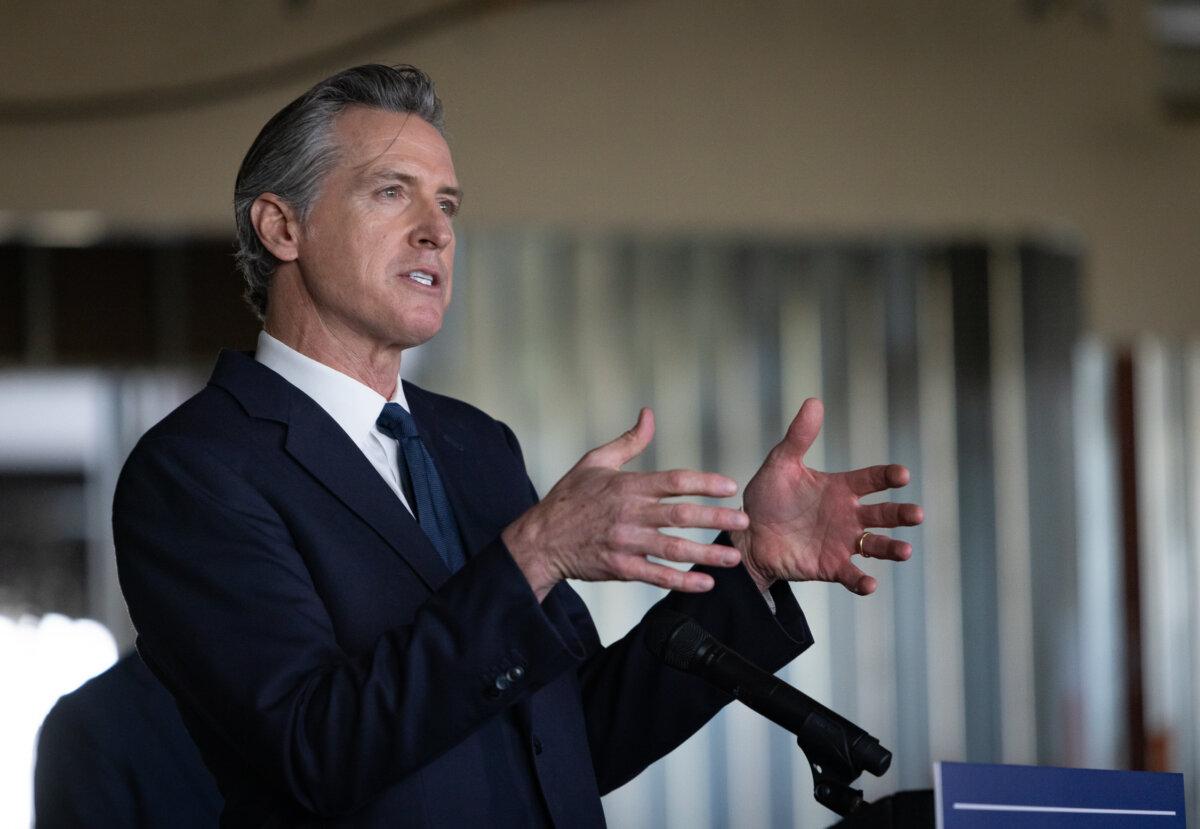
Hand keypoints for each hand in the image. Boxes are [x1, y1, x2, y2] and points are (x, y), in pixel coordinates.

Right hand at [502, 409, 749, 600]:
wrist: (540, 540)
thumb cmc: (568, 498)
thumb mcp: (595, 461)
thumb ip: (628, 441)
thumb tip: (648, 414)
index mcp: (627, 485)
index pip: (673, 480)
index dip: (704, 483)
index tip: (730, 487)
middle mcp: (629, 514)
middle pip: (680, 515)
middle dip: (716, 518)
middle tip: (744, 521)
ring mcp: (625, 543)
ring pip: (673, 548)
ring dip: (706, 554)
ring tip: (733, 558)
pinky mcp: (620, 568)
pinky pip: (656, 576)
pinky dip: (681, 581)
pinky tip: (704, 583)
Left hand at [731, 398, 922, 595]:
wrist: (747, 535)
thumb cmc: (766, 497)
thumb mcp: (780, 464)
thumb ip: (798, 437)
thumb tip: (814, 401)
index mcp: (841, 488)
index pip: (872, 479)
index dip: (888, 476)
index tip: (901, 475)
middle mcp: (848, 515)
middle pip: (884, 514)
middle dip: (902, 514)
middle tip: (916, 514)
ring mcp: (842, 542)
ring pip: (876, 545)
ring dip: (892, 548)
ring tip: (905, 551)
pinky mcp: (830, 566)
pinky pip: (851, 575)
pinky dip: (862, 581)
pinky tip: (870, 584)